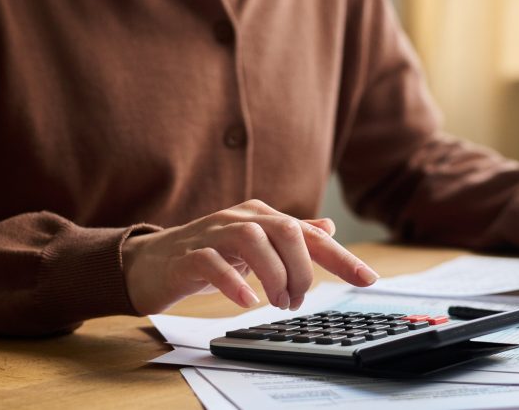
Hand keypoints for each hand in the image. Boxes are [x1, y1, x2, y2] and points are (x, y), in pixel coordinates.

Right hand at [121, 199, 378, 314]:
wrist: (150, 262)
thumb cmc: (209, 254)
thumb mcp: (255, 246)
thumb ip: (290, 238)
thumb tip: (327, 229)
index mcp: (262, 216)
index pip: (309, 234)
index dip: (341, 257)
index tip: (368, 279)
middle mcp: (240, 218)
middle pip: (286, 230)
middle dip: (301, 270)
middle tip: (295, 301)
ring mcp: (212, 233)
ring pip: (253, 240)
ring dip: (273, 275)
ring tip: (276, 302)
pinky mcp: (187, 255)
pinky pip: (213, 261)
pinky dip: (234, 281)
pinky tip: (246, 300)